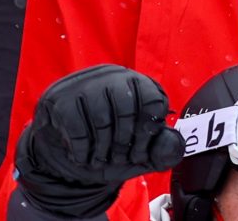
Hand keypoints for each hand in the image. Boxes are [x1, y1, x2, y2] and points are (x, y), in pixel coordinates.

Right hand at [15, 66, 183, 217]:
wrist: (62, 136)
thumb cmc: (106, 139)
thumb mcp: (135, 148)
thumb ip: (159, 150)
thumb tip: (176, 148)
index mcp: (136, 82)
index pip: (153, 99)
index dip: (149, 132)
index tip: (140, 154)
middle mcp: (112, 76)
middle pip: (126, 108)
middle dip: (124, 142)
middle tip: (119, 159)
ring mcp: (85, 85)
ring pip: (102, 118)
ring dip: (102, 148)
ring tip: (101, 159)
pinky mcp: (61, 100)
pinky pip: (77, 127)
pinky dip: (82, 150)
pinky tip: (83, 157)